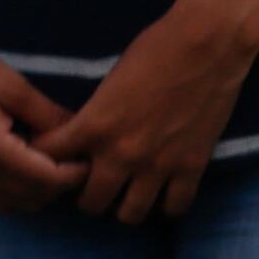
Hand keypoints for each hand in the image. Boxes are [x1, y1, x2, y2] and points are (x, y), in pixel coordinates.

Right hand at [0, 24, 85, 216]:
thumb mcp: (13, 87)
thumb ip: (48, 115)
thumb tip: (81, 132)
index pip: (49, 180)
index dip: (76, 173)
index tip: (92, 156)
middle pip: (35, 198)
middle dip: (61, 184)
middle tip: (78, 158)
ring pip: (15, 204)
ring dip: (40, 191)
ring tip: (55, 162)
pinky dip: (17, 192)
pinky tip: (27, 165)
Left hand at [33, 0, 258, 224]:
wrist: (209, 43)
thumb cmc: (157, 47)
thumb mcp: (111, 80)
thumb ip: (96, 115)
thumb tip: (85, 134)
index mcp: (94, 126)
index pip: (50, 161)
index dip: (49, 163)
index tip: (58, 162)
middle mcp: (121, 154)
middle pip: (90, 204)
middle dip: (89, 195)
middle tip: (98, 183)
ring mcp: (158, 165)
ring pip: (130, 215)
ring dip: (126, 205)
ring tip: (131, 192)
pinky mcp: (192, 167)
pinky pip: (174, 208)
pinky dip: (167, 205)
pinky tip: (165, 193)